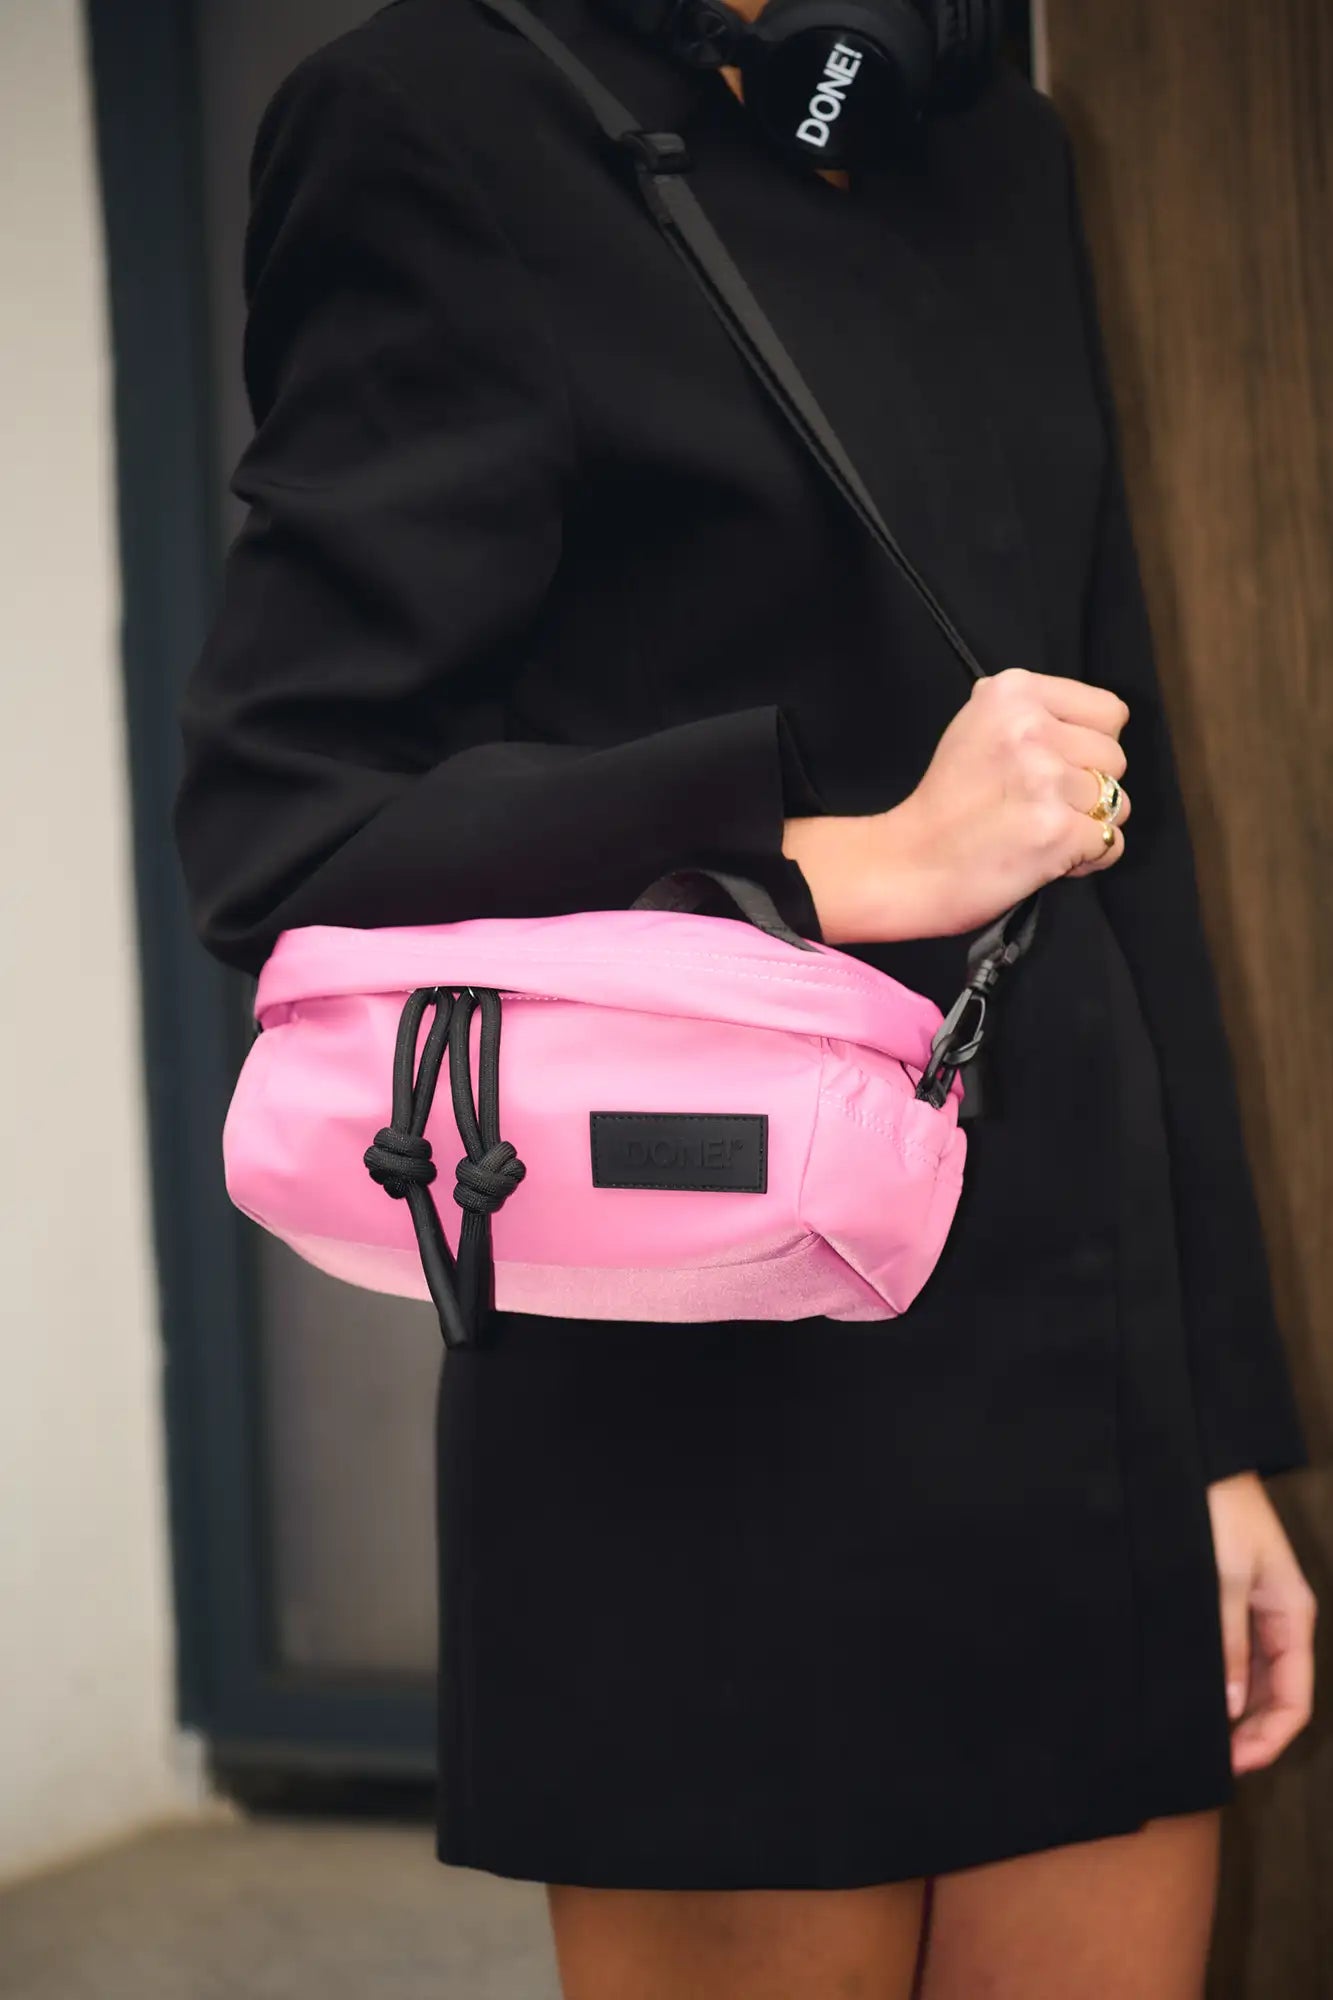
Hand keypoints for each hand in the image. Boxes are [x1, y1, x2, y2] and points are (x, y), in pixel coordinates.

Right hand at [783, 667, 1132, 944]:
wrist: (907, 864)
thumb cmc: (942, 804)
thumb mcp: (971, 727)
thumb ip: (1025, 714)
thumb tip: (1075, 718)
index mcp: (1013, 692)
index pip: (1109, 712)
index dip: (1088, 746)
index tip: (1053, 766)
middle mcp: (1031, 728)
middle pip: (1116, 758)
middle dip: (1089, 789)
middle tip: (1041, 806)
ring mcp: (1046, 780)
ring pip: (1118, 803)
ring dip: (1088, 825)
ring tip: (1042, 832)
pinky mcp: (1057, 830)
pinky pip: (1111, 843)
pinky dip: (1087, 859)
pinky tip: (1048, 858)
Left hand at [1207, 1470, 1316, 1774]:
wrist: (1197, 1461)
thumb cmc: (1219, 1511)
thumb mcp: (1225, 1576)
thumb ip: (1229, 1640)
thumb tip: (1234, 1705)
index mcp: (1291, 1614)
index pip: (1296, 1697)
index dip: (1271, 1737)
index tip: (1236, 1763)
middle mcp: (1279, 1619)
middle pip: (1279, 1694)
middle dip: (1254, 1734)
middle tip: (1213, 1761)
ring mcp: (1256, 1611)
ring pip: (1258, 1680)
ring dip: (1240, 1714)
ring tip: (1206, 1741)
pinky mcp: (1229, 1600)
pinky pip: (1237, 1656)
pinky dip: (1226, 1684)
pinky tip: (1202, 1699)